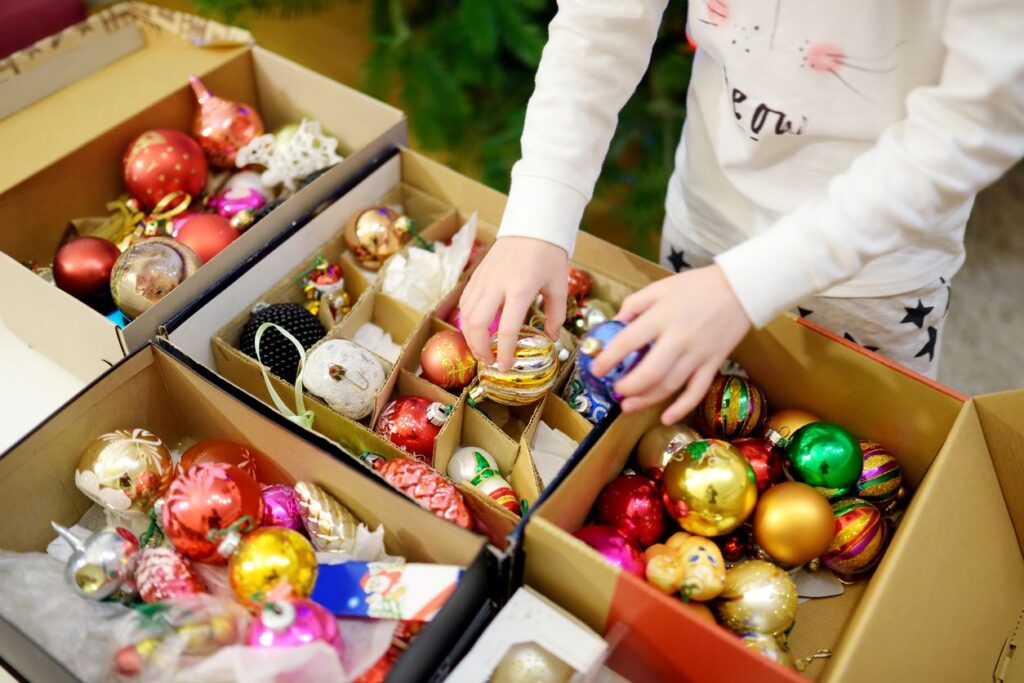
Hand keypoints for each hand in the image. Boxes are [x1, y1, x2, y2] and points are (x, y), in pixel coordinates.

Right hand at [459, 236, 568, 369]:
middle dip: (479, 348)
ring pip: (466, 314)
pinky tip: (475, 329)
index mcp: (520, 289)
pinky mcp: (477, 275)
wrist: (532, 226)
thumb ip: (555, 314)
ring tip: (481, 350)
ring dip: (470, 336)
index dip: (503, 352)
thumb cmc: (548, 255)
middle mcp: (497, 284)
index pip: (506, 328)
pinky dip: (467, 319)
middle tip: (489, 362)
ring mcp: (483, 279)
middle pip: (477, 324)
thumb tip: (550, 338)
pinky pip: (465, 302)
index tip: (505, 367)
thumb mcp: (558, 286)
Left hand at [590, 265, 751, 424]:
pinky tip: (666, 418)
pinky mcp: (713, 363)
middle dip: (627, 387)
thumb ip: (634, 304)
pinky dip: (682, 408)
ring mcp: (697, 354)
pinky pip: (697, 391)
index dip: (608, 359)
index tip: (596, 370)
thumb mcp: (660, 287)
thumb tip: (615, 324)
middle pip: (649, 372)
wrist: (740, 288)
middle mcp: (678, 338)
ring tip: (627, 406)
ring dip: (646, 400)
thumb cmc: (697, 286)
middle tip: (615, 391)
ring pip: (669, 386)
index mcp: (661, 316)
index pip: (628, 342)